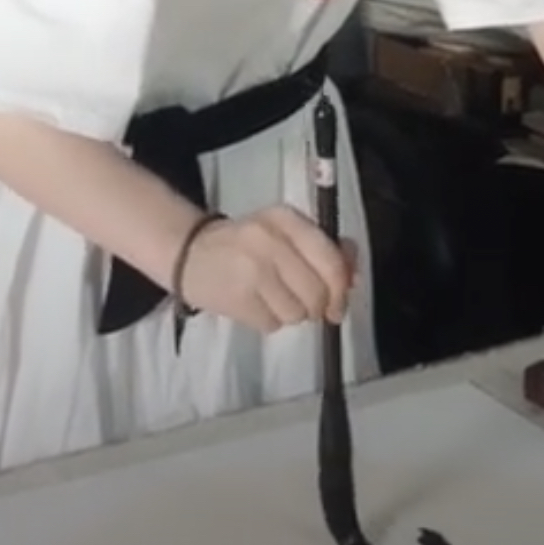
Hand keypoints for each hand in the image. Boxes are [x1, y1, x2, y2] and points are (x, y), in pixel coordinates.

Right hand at [178, 205, 357, 333]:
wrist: (189, 252)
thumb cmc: (245, 244)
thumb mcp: (284, 233)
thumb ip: (323, 249)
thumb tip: (354, 276)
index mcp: (287, 219)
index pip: (330, 260)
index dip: (341, 288)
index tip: (339, 303)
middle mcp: (271, 241)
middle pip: (318, 293)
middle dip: (317, 308)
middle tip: (306, 307)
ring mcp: (253, 270)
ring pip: (298, 313)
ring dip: (292, 315)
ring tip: (273, 299)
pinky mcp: (237, 298)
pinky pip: (273, 325)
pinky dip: (269, 321)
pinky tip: (255, 305)